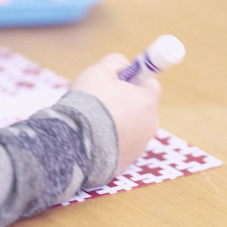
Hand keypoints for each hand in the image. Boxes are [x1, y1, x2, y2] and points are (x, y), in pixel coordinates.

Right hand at [71, 53, 161, 174]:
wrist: (76, 144)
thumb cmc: (88, 104)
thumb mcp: (97, 72)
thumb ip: (114, 63)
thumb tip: (123, 64)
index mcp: (148, 101)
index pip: (150, 85)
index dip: (134, 81)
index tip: (119, 81)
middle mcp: (150, 125)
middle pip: (141, 109)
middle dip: (125, 104)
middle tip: (102, 101)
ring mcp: (139, 147)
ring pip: (130, 130)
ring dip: (116, 125)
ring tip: (92, 124)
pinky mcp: (126, 164)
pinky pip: (120, 148)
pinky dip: (109, 144)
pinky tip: (91, 140)